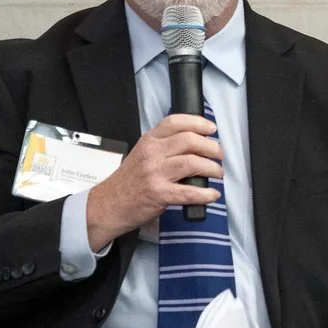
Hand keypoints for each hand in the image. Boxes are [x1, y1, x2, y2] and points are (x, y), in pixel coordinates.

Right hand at [84, 113, 221, 248]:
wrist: (108, 204)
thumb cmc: (128, 182)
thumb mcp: (142, 155)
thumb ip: (164, 147)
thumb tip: (196, 145)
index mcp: (148, 141)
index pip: (175, 122)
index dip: (198, 123)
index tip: (211, 129)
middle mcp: (152, 154)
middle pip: (189, 140)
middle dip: (212, 147)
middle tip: (219, 155)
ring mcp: (155, 173)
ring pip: (193, 162)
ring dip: (212, 168)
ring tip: (217, 173)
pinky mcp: (159, 194)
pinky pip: (190, 192)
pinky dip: (206, 193)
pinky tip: (211, 194)